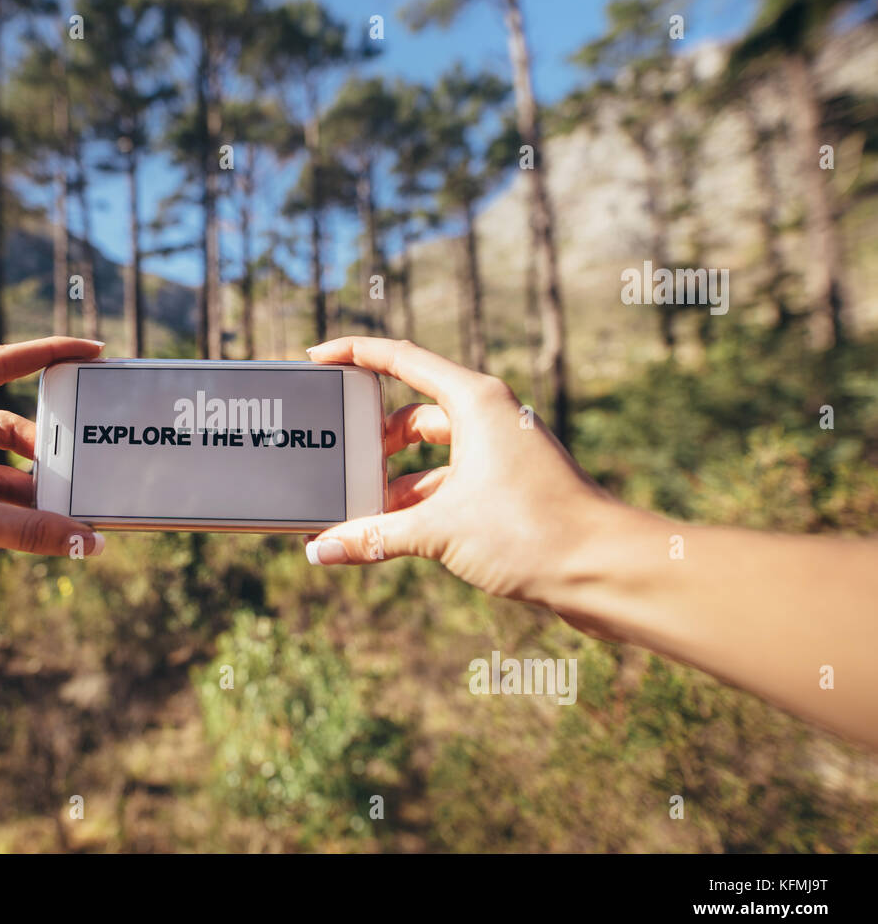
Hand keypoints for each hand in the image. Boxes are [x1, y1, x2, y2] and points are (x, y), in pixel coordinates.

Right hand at [304, 337, 616, 604]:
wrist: (605, 570)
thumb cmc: (534, 530)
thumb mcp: (439, 530)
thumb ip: (374, 536)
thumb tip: (322, 549)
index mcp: (474, 400)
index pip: (401, 359)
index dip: (354, 353)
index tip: (317, 358)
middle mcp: (488, 418)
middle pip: (412, 415)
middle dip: (373, 442)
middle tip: (337, 463)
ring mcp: (500, 454)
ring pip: (430, 457)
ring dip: (394, 482)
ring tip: (356, 512)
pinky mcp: (507, 488)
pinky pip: (448, 484)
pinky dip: (419, 504)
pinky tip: (391, 534)